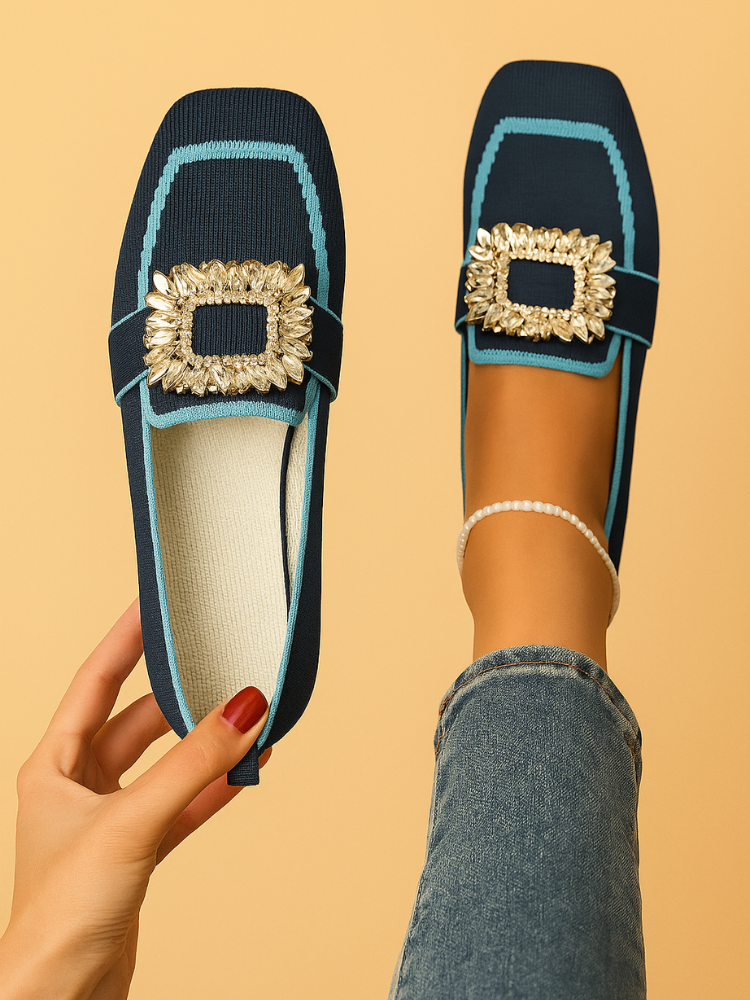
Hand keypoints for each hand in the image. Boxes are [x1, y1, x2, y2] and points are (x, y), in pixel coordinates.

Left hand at [0, 600, 270, 999]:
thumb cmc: (60, 915)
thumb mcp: (131, 822)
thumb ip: (191, 764)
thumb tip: (244, 707)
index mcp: (54, 765)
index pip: (95, 680)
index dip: (125, 639)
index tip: (156, 603)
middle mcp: (79, 785)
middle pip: (139, 721)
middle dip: (182, 697)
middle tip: (220, 665)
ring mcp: (112, 818)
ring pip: (168, 764)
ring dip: (207, 745)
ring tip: (249, 718)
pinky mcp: (139, 851)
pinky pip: (185, 804)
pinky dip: (215, 787)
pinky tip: (248, 769)